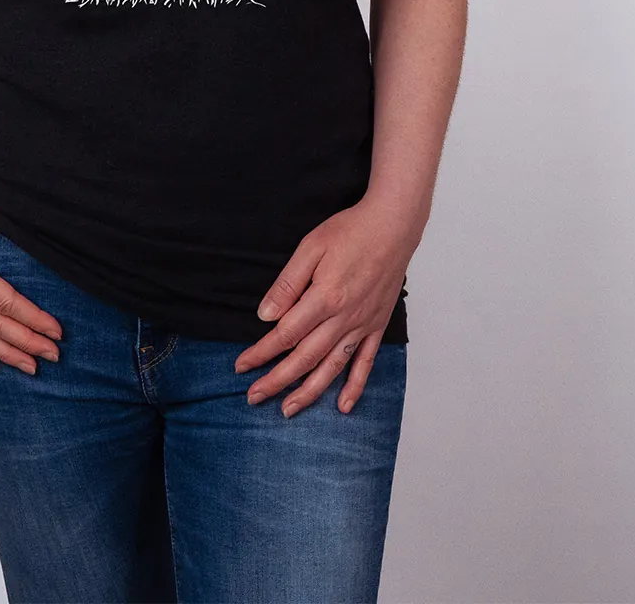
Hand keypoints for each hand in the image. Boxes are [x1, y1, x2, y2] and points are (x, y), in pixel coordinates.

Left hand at [233, 198, 417, 416]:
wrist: (393, 225)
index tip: (242, 365)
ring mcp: (362, 325)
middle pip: (305, 358)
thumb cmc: (350, 231)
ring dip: (309, 392)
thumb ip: (288, 284)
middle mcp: (344, 318)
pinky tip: (343, 405)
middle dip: (277, 381)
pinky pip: (366, 362)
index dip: (261, 353)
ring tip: (288, 410)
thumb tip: (266, 315)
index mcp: (324, 298)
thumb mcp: (310, 247)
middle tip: (253, 397)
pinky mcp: (377, 325)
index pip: (285, 334)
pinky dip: (355, 386)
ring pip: (332, 367)